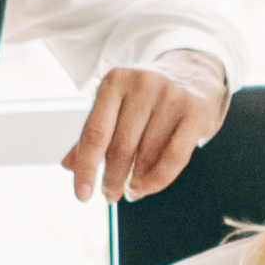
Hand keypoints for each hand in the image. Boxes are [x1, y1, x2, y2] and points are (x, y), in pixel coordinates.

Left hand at [62, 60, 221, 202]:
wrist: (194, 69)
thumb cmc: (148, 94)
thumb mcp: (117, 103)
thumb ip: (95, 132)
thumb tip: (68, 166)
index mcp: (115, 81)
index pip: (94, 133)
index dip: (86, 168)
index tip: (82, 195)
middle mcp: (142, 84)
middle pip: (120, 147)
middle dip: (112, 179)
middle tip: (110, 195)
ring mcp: (171, 96)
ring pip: (147, 155)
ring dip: (136, 182)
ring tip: (131, 191)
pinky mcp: (196, 111)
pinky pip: (174, 157)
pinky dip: (158, 180)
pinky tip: (147, 187)